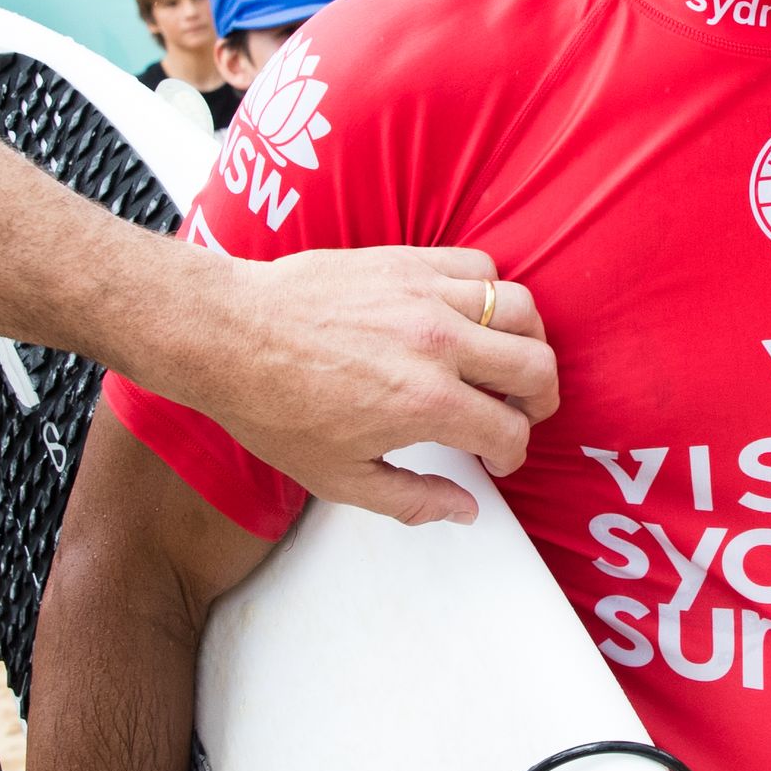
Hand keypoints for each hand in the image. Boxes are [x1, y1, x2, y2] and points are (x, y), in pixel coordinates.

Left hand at [173, 246, 557, 526]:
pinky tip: (472, 314)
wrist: (229, 336)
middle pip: (536, 366)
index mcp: (427, 404)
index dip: (512, 453)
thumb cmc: (274, 408)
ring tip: (512, 360)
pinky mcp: (407, 261)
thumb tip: (465, 508)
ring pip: (520, 308)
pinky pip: (479, 266)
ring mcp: (425, 295)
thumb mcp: (340, 478)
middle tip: (524, 412)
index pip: (509, 430)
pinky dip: (490, 291)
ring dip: (528, 341)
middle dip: (540, 400)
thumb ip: (413, 500)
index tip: (496, 458)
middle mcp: (438, 345)